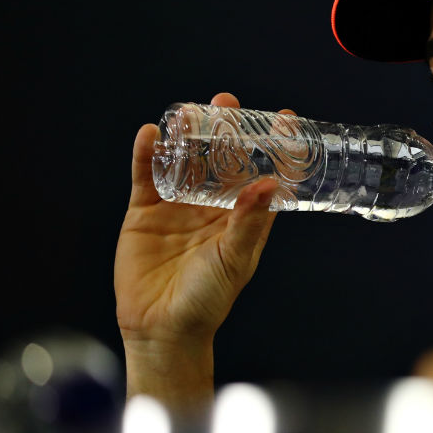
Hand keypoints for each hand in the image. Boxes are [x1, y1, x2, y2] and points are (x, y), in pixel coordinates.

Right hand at [114, 92, 288, 412]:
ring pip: (185, 161)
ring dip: (187, 136)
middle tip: (227, 104)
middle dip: (226, 130)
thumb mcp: (235, 258)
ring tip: (190, 112)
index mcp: (244, 215)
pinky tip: (150, 135)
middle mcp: (213, 205)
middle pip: (221, 159)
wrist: (163, 328)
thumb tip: (271, 183)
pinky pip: (147, 176)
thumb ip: (249, 221)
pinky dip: (147, 155)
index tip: (286, 118)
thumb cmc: (208, 299)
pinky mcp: (146, 212)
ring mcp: (179, 205)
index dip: (276, 147)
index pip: (264, 172)